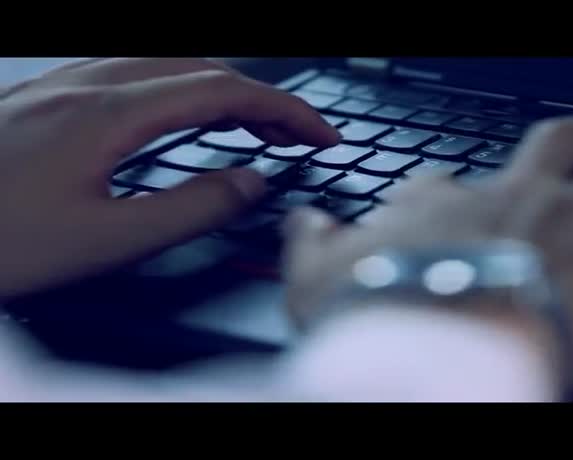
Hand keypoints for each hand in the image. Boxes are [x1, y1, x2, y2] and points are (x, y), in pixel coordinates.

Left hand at [0, 58, 339, 299]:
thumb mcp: (105, 243)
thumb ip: (190, 208)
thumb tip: (248, 184)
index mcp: (107, 114)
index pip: (223, 92)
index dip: (285, 111)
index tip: (322, 135)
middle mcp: (85, 86)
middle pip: (199, 67)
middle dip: (261, 97)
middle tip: (297, 135)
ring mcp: (59, 87)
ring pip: (165, 64)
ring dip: (221, 89)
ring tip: (253, 126)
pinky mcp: (43, 101)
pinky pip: (131, 75)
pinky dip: (180, 91)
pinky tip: (180, 119)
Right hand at [282, 116, 572, 384]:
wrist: (444, 339)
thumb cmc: (385, 313)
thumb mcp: (319, 277)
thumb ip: (312, 246)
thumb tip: (301, 222)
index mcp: (454, 201)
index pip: (457, 179)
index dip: (460, 188)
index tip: (458, 197)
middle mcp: (526, 191)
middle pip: (559, 141)